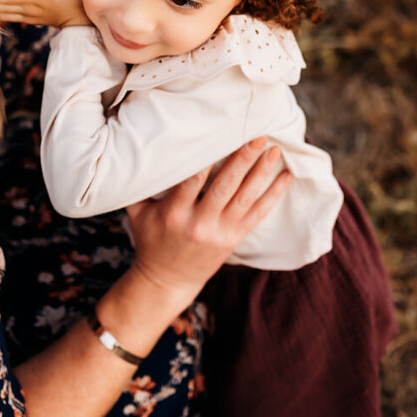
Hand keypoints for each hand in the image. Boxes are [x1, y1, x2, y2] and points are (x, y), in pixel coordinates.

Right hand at [124, 137, 290, 303]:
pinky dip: (273, 195)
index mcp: (174, 214)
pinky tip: (285, 176)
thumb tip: (132, 151)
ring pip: (245, 198)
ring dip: (262, 172)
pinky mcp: (234, 238)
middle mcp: (199, 223)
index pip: (192, 181)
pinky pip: (258, 214)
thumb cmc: (151, 239)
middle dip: (243, 159)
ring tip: (273, 149)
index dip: (206, 159)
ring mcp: (220, 232)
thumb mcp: (138, 213)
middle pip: (225, 186)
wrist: (167, 280)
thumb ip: (137, 186)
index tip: (220, 136)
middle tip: (258, 135)